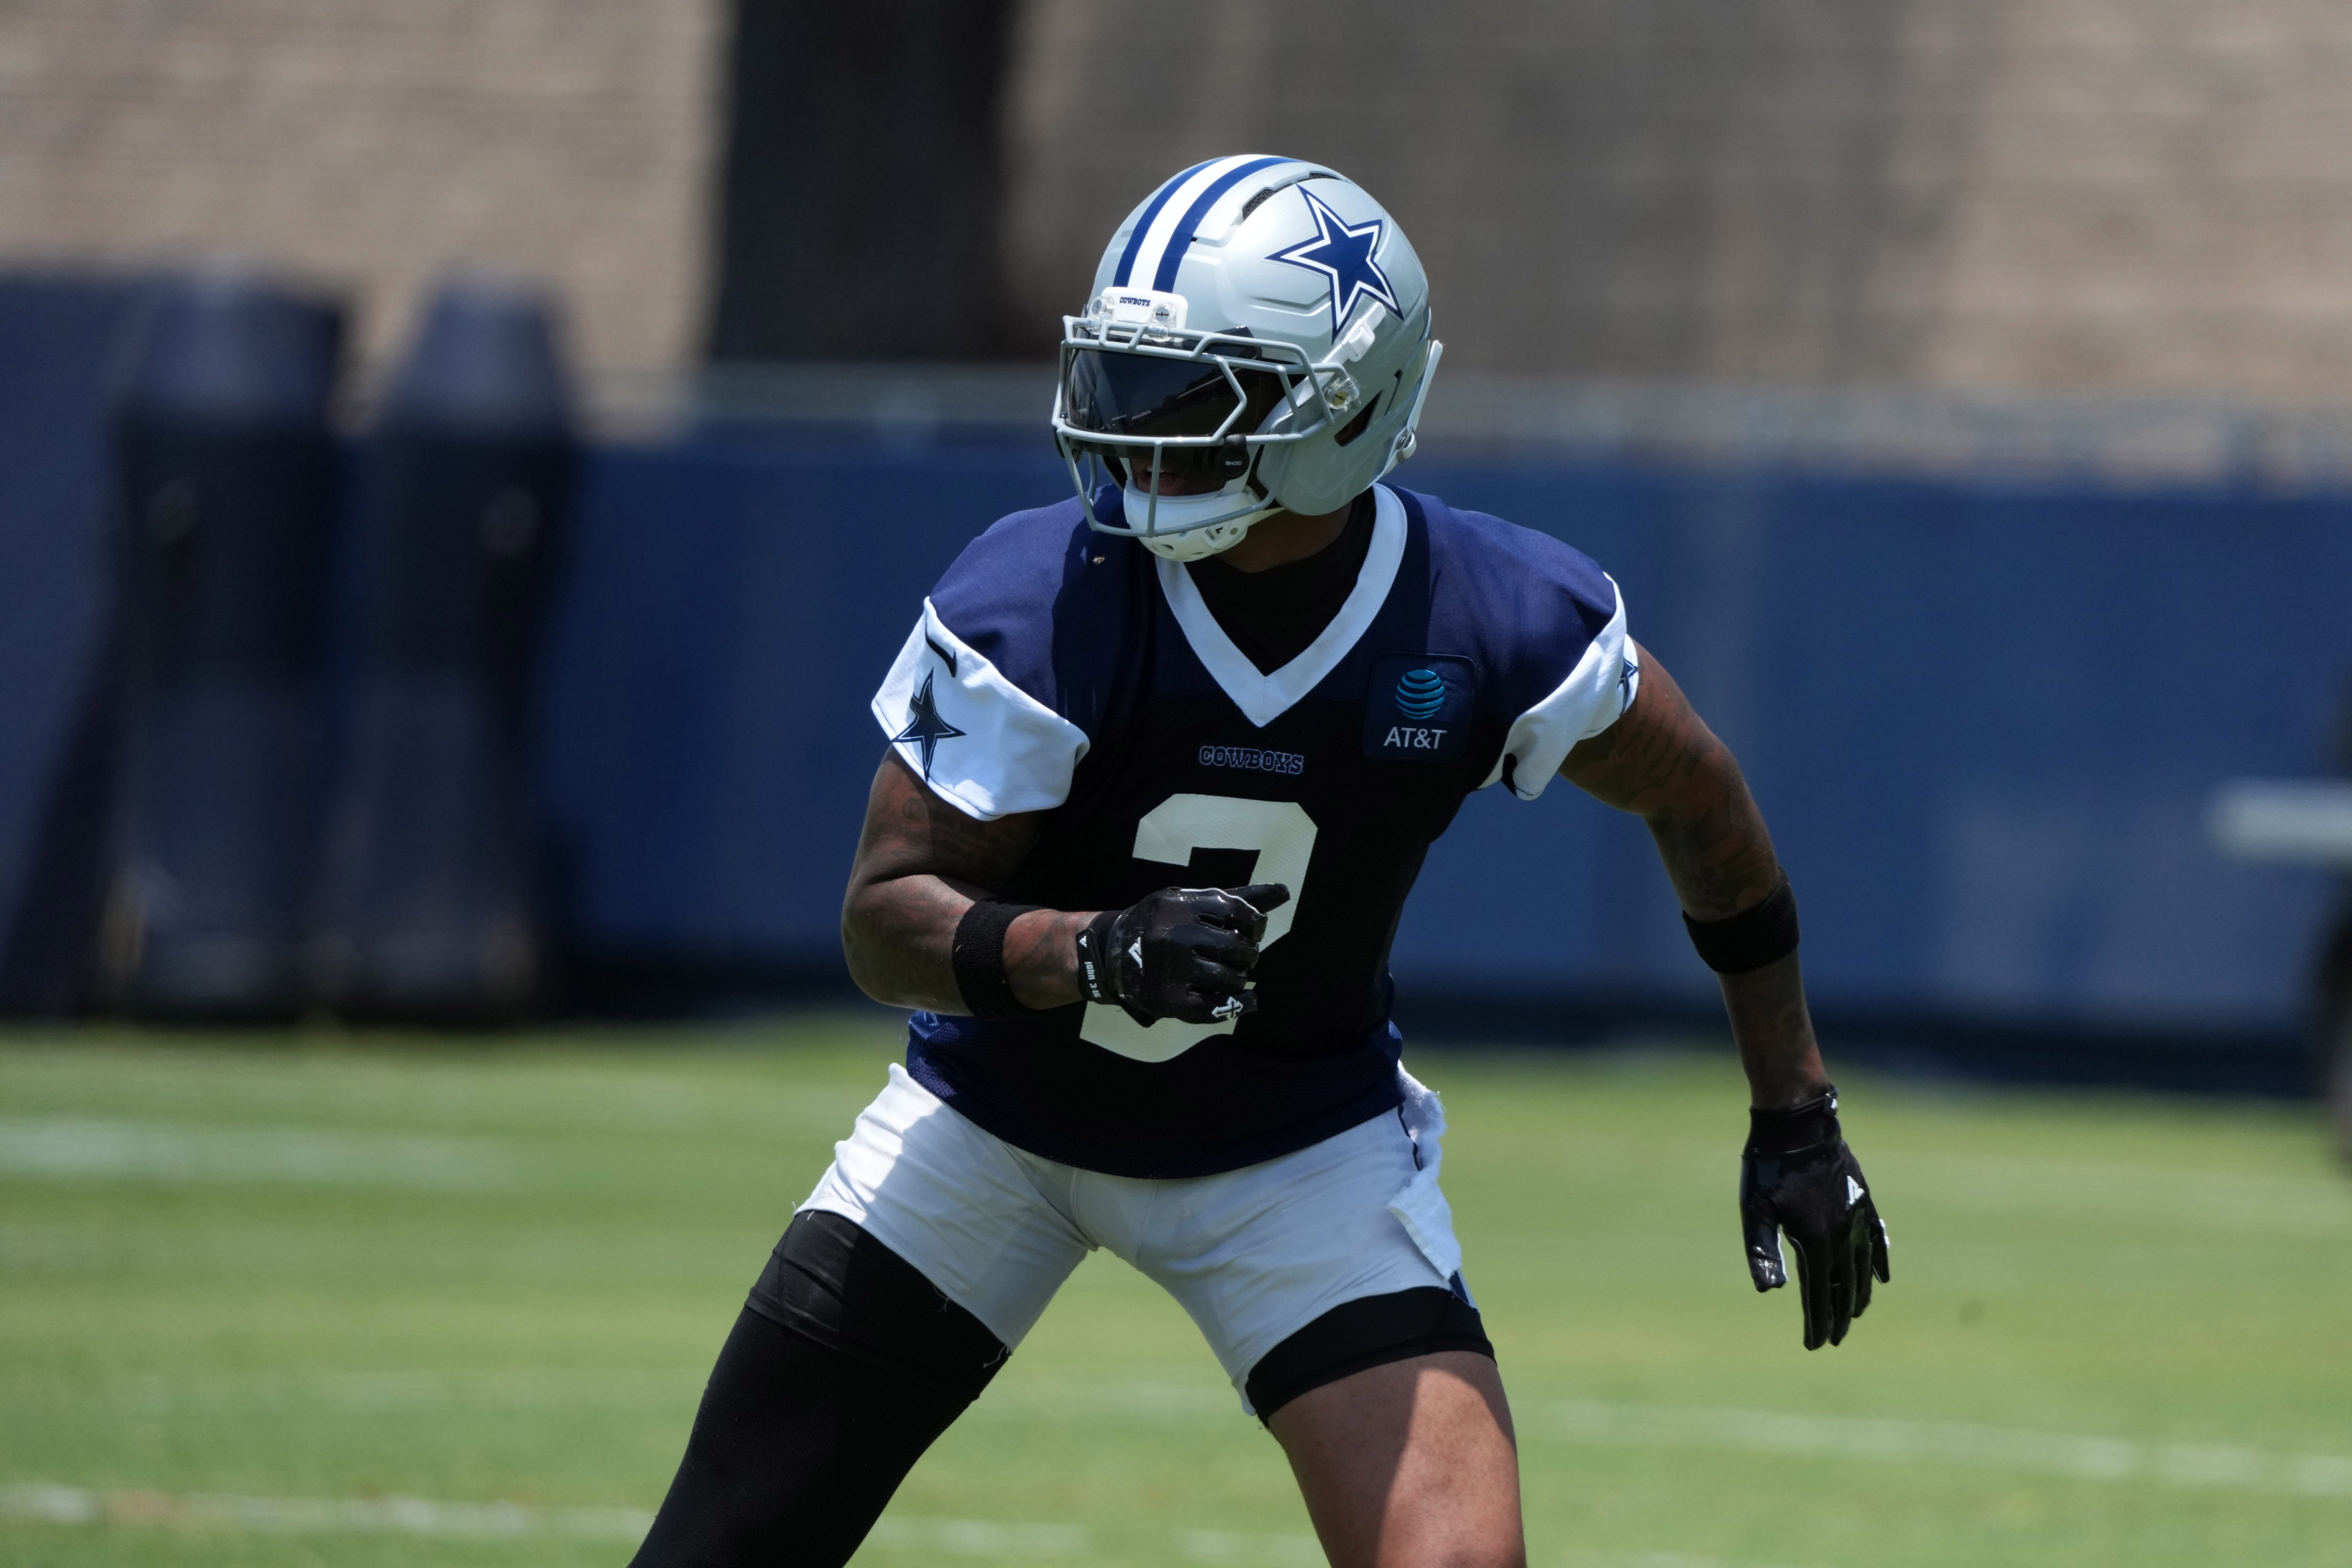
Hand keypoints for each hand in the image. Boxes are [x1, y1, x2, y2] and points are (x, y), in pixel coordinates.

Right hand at [1076, 884, 1288, 1025]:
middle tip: (1240, 955)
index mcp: (1181, 905)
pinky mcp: (1170, 1001)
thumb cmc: (1162, 923)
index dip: (1254, 922)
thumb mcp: (1190, 901)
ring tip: (1230, 972)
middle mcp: (1176, 936)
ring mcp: (1173, 971)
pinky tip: (1249, 999)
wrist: (1112, 953)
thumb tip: (1284, 892)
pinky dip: (1239, 1004)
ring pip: (1231, 978)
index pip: (1237, 911)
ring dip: (1239, 977)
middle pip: (1237, 947)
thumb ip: (1236, 897)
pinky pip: (1216, 1007)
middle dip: (1247, 952)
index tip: (1252, 929)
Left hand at [1738, 1088, 1889, 1348]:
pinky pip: (1878, 1239)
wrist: (1798, 1125)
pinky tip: (1884, 1277)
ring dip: (1859, 1294)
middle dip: (1838, 1317)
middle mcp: (1843, 1234)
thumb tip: (1770, 1291)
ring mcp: (1857, 1217)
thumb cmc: (1769, 1168)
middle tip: (1834, 1340)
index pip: (1819, 1295)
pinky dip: (1880, 1261)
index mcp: (1816, 1241)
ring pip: (1863, 1267)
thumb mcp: (1756, 1210)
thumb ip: (1763, 1252)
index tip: (1814, 1345)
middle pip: (1844, 1287)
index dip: (1818, 1323)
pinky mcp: (1863, 1200)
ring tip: (1854, 1315)